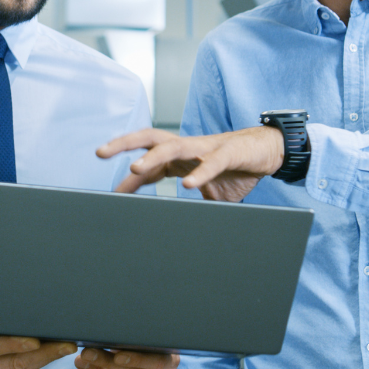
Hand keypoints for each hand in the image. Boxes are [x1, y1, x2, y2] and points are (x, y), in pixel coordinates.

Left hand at [74, 348, 177, 368]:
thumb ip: (136, 338)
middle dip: (107, 363)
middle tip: (88, 353)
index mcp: (170, 360)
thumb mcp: (152, 343)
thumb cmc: (153, 351)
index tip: (117, 356)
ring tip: (82, 362)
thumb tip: (107, 331)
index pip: (155, 361)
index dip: (136, 359)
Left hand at [98, 126, 284, 201]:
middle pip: (150, 137)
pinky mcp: (230, 153)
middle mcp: (188, 148)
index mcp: (180, 157)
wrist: (268, 152)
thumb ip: (191, 205)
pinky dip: (199, 173)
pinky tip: (187, 185)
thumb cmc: (234, 170)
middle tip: (100, 152)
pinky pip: (212, 162)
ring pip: (174, 145)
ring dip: (153, 156)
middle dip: (123, 143)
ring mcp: (207, 148)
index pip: (148, 164)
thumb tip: (179, 230)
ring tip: (135, 168)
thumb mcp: (208, 193)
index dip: (129, 178)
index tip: (112, 195)